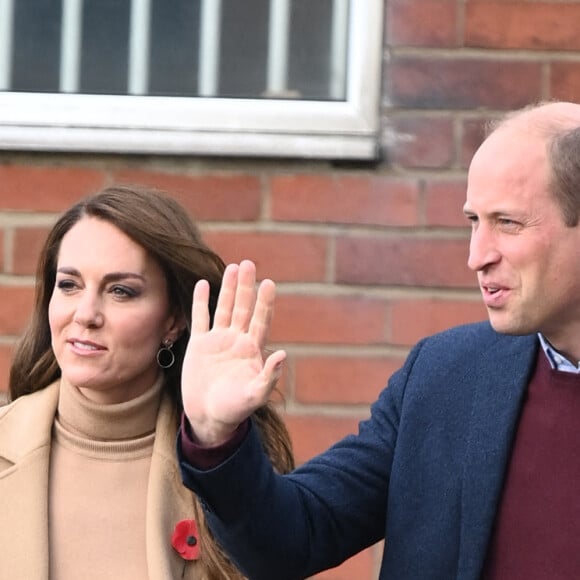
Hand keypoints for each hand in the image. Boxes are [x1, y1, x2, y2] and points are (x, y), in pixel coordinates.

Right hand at [181, 260, 285, 445]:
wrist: (209, 417)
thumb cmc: (235, 409)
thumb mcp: (255, 395)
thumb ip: (269, 376)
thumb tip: (283, 354)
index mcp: (252, 349)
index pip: (260, 320)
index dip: (265, 302)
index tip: (268, 283)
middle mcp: (237, 340)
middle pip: (243, 307)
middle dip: (246, 286)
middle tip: (248, 263)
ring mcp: (218, 340)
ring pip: (224, 308)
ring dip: (228, 288)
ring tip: (232, 267)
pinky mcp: (199, 345)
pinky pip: (200, 318)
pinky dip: (201, 301)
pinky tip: (204, 284)